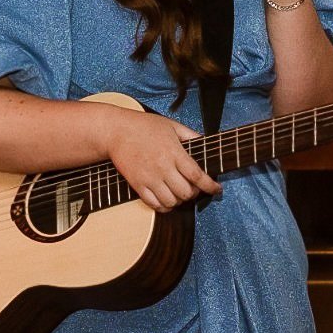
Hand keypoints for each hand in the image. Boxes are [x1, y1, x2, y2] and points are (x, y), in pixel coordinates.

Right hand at [102, 106, 221, 211]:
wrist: (116, 131)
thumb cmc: (143, 126)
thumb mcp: (171, 125)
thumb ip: (190, 134)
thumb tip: (206, 142)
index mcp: (174, 152)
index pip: (197, 175)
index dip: (210, 186)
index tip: (217, 189)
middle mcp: (163, 167)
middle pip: (186, 192)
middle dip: (194, 193)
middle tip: (194, 188)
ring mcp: (149, 178)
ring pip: (171, 201)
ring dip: (179, 201)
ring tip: (179, 193)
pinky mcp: (137, 184)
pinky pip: (154, 205)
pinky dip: (164, 206)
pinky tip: (167, 200)